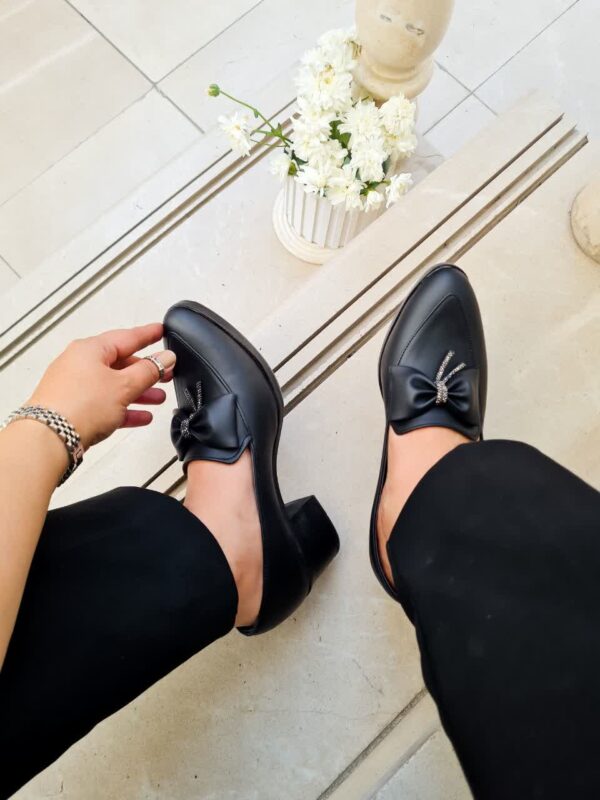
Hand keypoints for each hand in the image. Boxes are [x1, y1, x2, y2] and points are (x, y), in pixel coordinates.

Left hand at [26, 323, 175, 448]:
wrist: (49, 438)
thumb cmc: (80, 405)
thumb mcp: (124, 385)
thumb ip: (149, 371)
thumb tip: (165, 358)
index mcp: (90, 349)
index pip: (127, 337)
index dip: (148, 335)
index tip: (161, 330)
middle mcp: (79, 364)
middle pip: (120, 363)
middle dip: (146, 371)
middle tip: (165, 372)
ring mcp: (75, 387)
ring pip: (114, 385)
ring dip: (138, 392)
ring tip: (158, 399)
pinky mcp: (73, 408)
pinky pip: (104, 404)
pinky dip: (123, 409)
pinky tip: (141, 416)